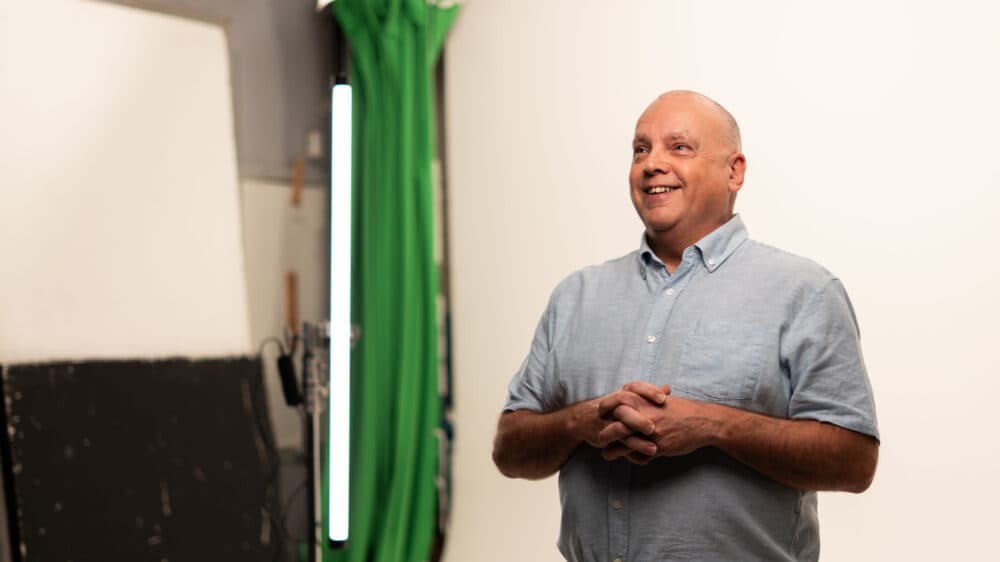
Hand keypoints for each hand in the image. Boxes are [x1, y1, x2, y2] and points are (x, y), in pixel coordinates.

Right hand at [568, 382, 668, 453]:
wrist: (583, 418)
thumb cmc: (612, 409)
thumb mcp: (628, 399)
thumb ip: (648, 395)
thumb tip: (667, 388)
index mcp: (621, 394)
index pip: (634, 387)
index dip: (648, 391)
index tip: (664, 397)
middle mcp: (613, 406)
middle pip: (625, 409)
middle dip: (639, 418)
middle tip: (654, 428)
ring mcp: (607, 421)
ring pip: (621, 430)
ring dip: (637, 441)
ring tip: (654, 449)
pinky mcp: (603, 436)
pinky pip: (616, 445)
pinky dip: (631, 453)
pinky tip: (645, 460)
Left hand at [599, 386, 719, 462]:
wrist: (704, 422)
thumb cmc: (683, 410)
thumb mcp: (663, 399)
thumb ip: (646, 398)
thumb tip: (632, 395)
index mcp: (647, 400)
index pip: (619, 399)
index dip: (606, 405)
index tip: (599, 410)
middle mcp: (647, 414)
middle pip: (617, 419)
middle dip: (605, 427)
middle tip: (596, 435)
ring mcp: (652, 431)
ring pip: (625, 439)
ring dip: (612, 447)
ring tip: (603, 452)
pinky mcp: (659, 446)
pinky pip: (639, 453)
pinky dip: (628, 457)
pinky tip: (622, 459)